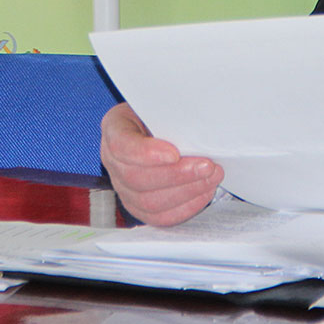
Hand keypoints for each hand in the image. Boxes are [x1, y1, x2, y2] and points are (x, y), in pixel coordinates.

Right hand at [100, 103, 221, 225]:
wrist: (158, 129)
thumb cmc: (161, 115)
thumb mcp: (161, 105)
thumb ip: (171, 115)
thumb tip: (197, 128)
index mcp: (114, 129)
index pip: (121, 146)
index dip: (147, 154)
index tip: (175, 153)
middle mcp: (112, 161)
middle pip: (136, 178)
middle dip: (177, 175)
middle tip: (207, 166)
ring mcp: (123, 187)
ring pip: (148, 202)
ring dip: (186, 191)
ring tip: (211, 178)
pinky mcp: (138, 207)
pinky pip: (159, 217)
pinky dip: (185, 207)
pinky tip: (203, 192)